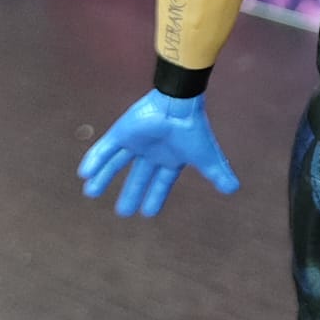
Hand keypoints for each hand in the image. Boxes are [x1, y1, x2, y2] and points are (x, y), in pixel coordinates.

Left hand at [78, 90, 238, 216]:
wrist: (179, 105)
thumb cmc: (194, 131)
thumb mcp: (206, 157)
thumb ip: (217, 174)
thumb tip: (234, 189)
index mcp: (170, 157)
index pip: (161, 182)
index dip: (155, 196)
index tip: (147, 213)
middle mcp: (151, 151)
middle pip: (138, 176)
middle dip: (130, 193)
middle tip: (122, 212)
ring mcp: (135, 142)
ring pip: (116, 163)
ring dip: (103, 177)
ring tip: (90, 193)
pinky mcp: (122, 132)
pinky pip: (105, 148)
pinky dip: (94, 160)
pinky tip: (84, 174)